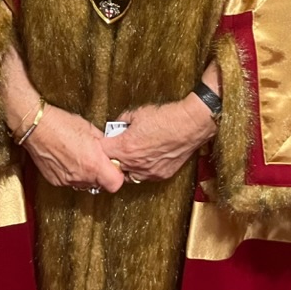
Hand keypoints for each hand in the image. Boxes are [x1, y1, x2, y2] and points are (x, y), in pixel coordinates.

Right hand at [0, 44, 122, 193]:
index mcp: (93, 163)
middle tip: (96, 158)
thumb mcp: (89, 128)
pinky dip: (72, 173)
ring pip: (84, 184)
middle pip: (100, 184)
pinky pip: (70, 181)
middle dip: (101, 173)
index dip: (116, 175)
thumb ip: (102, 143)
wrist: (36, 126)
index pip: (115, 183)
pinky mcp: (56, 181)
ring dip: (86, 174)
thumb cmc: (61, 123)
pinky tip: (67, 158)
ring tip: (79, 156)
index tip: (113, 166)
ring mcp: (67, 180)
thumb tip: (109, 147)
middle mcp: (81, 176)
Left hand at [102, 95, 216, 183]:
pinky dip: (142, 169)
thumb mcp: (138, 112)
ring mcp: (148, 171)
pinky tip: (146, 158)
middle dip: (113, 158)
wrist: (189, 125)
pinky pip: (145, 176)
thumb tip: (117, 125)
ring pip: (129, 176)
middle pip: (114, 167)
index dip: (102, 146)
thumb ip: (123, 120)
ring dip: (127, 167)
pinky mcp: (160, 175)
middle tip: (117, 149)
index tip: (105, 142)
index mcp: (125, 147)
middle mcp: (135, 163)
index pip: (103, 153)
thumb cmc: (166, 117)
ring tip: (131, 155)